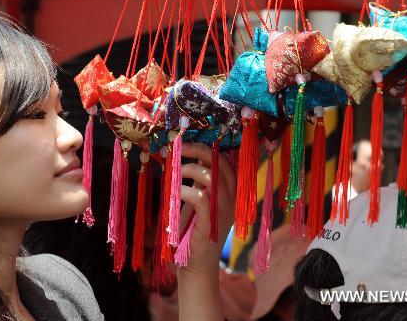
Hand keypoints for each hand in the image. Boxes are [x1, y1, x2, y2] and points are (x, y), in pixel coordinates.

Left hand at [178, 142, 236, 273]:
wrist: (195, 264)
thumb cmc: (193, 230)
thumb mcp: (199, 199)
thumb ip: (199, 181)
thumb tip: (187, 155)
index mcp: (231, 190)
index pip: (225, 160)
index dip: (206, 147)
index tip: (185, 142)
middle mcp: (232, 198)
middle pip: (220, 162)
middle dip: (197, 150)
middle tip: (178, 147)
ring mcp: (223, 211)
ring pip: (211, 177)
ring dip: (189, 169)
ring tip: (174, 173)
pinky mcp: (210, 223)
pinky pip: (200, 197)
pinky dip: (184, 190)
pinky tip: (175, 192)